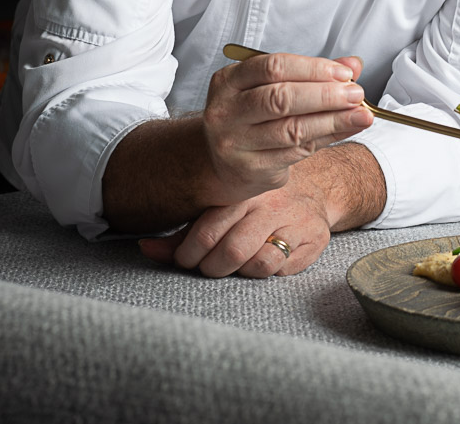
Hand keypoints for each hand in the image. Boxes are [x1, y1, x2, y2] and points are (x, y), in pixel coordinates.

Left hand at [136, 142, 386, 277]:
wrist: (314, 187)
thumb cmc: (255, 203)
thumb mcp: (219, 208)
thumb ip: (183, 232)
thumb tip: (145, 249)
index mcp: (241, 189)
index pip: (208, 230)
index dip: (189, 254)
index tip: (185, 259)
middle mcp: (271, 201)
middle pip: (233, 251)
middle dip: (212, 268)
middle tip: (208, 266)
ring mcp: (296, 219)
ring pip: (260, 264)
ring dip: (241, 272)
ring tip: (236, 264)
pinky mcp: (315, 237)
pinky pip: (284, 269)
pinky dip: (268, 272)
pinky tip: (264, 258)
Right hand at [201, 51, 369, 204]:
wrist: (223, 164)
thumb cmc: (253, 120)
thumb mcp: (272, 89)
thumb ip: (311, 76)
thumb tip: (354, 64)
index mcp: (228, 81)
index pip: (273, 66)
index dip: (313, 68)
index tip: (345, 73)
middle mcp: (225, 111)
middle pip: (281, 98)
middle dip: (326, 95)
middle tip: (357, 94)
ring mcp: (234, 143)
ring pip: (292, 128)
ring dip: (333, 120)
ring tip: (361, 114)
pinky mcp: (251, 168)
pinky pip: (296, 152)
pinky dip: (326, 139)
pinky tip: (345, 130)